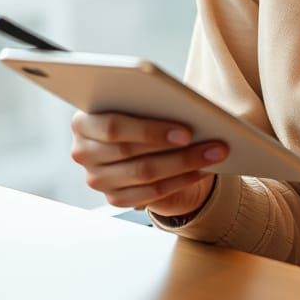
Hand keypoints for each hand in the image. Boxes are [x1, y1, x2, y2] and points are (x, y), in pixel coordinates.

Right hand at [70, 110, 227, 217]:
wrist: (135, 139)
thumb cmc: (140, 110)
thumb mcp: (142, 101)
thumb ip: (153, 101)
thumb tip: (188, 109)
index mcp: (83, 122)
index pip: (114, 127)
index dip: (150, 131)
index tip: (186, 130)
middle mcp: (83, 152)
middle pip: (134, 154)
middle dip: (178, 150)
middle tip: (215, 143)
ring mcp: (97, 179)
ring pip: (145, 174)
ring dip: (186, 164)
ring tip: (216, 153)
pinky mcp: (113, 198)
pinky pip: (151, 193)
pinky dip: (181, 181)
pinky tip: (204, 169)